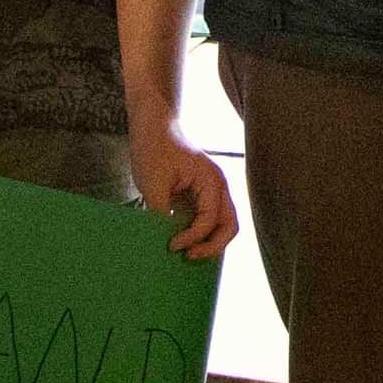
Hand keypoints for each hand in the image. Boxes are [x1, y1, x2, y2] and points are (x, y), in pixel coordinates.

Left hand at [133, 122, 238, 258]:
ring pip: (223, 224)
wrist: (154, 126)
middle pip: (230, 226)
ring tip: (187, 253)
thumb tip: (162, 241)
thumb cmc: (154, 148)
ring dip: (209, 241)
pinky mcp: (202, 194)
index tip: (171, 245)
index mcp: (212, 181)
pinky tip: (184, 241)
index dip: (192, 237)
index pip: (210, 219)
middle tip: (189, 257)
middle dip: (212, 246)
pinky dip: (201, 234)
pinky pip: (210, 219)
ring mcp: (213, 191)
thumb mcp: (153, 184)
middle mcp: (219, 187)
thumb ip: (161, 214)